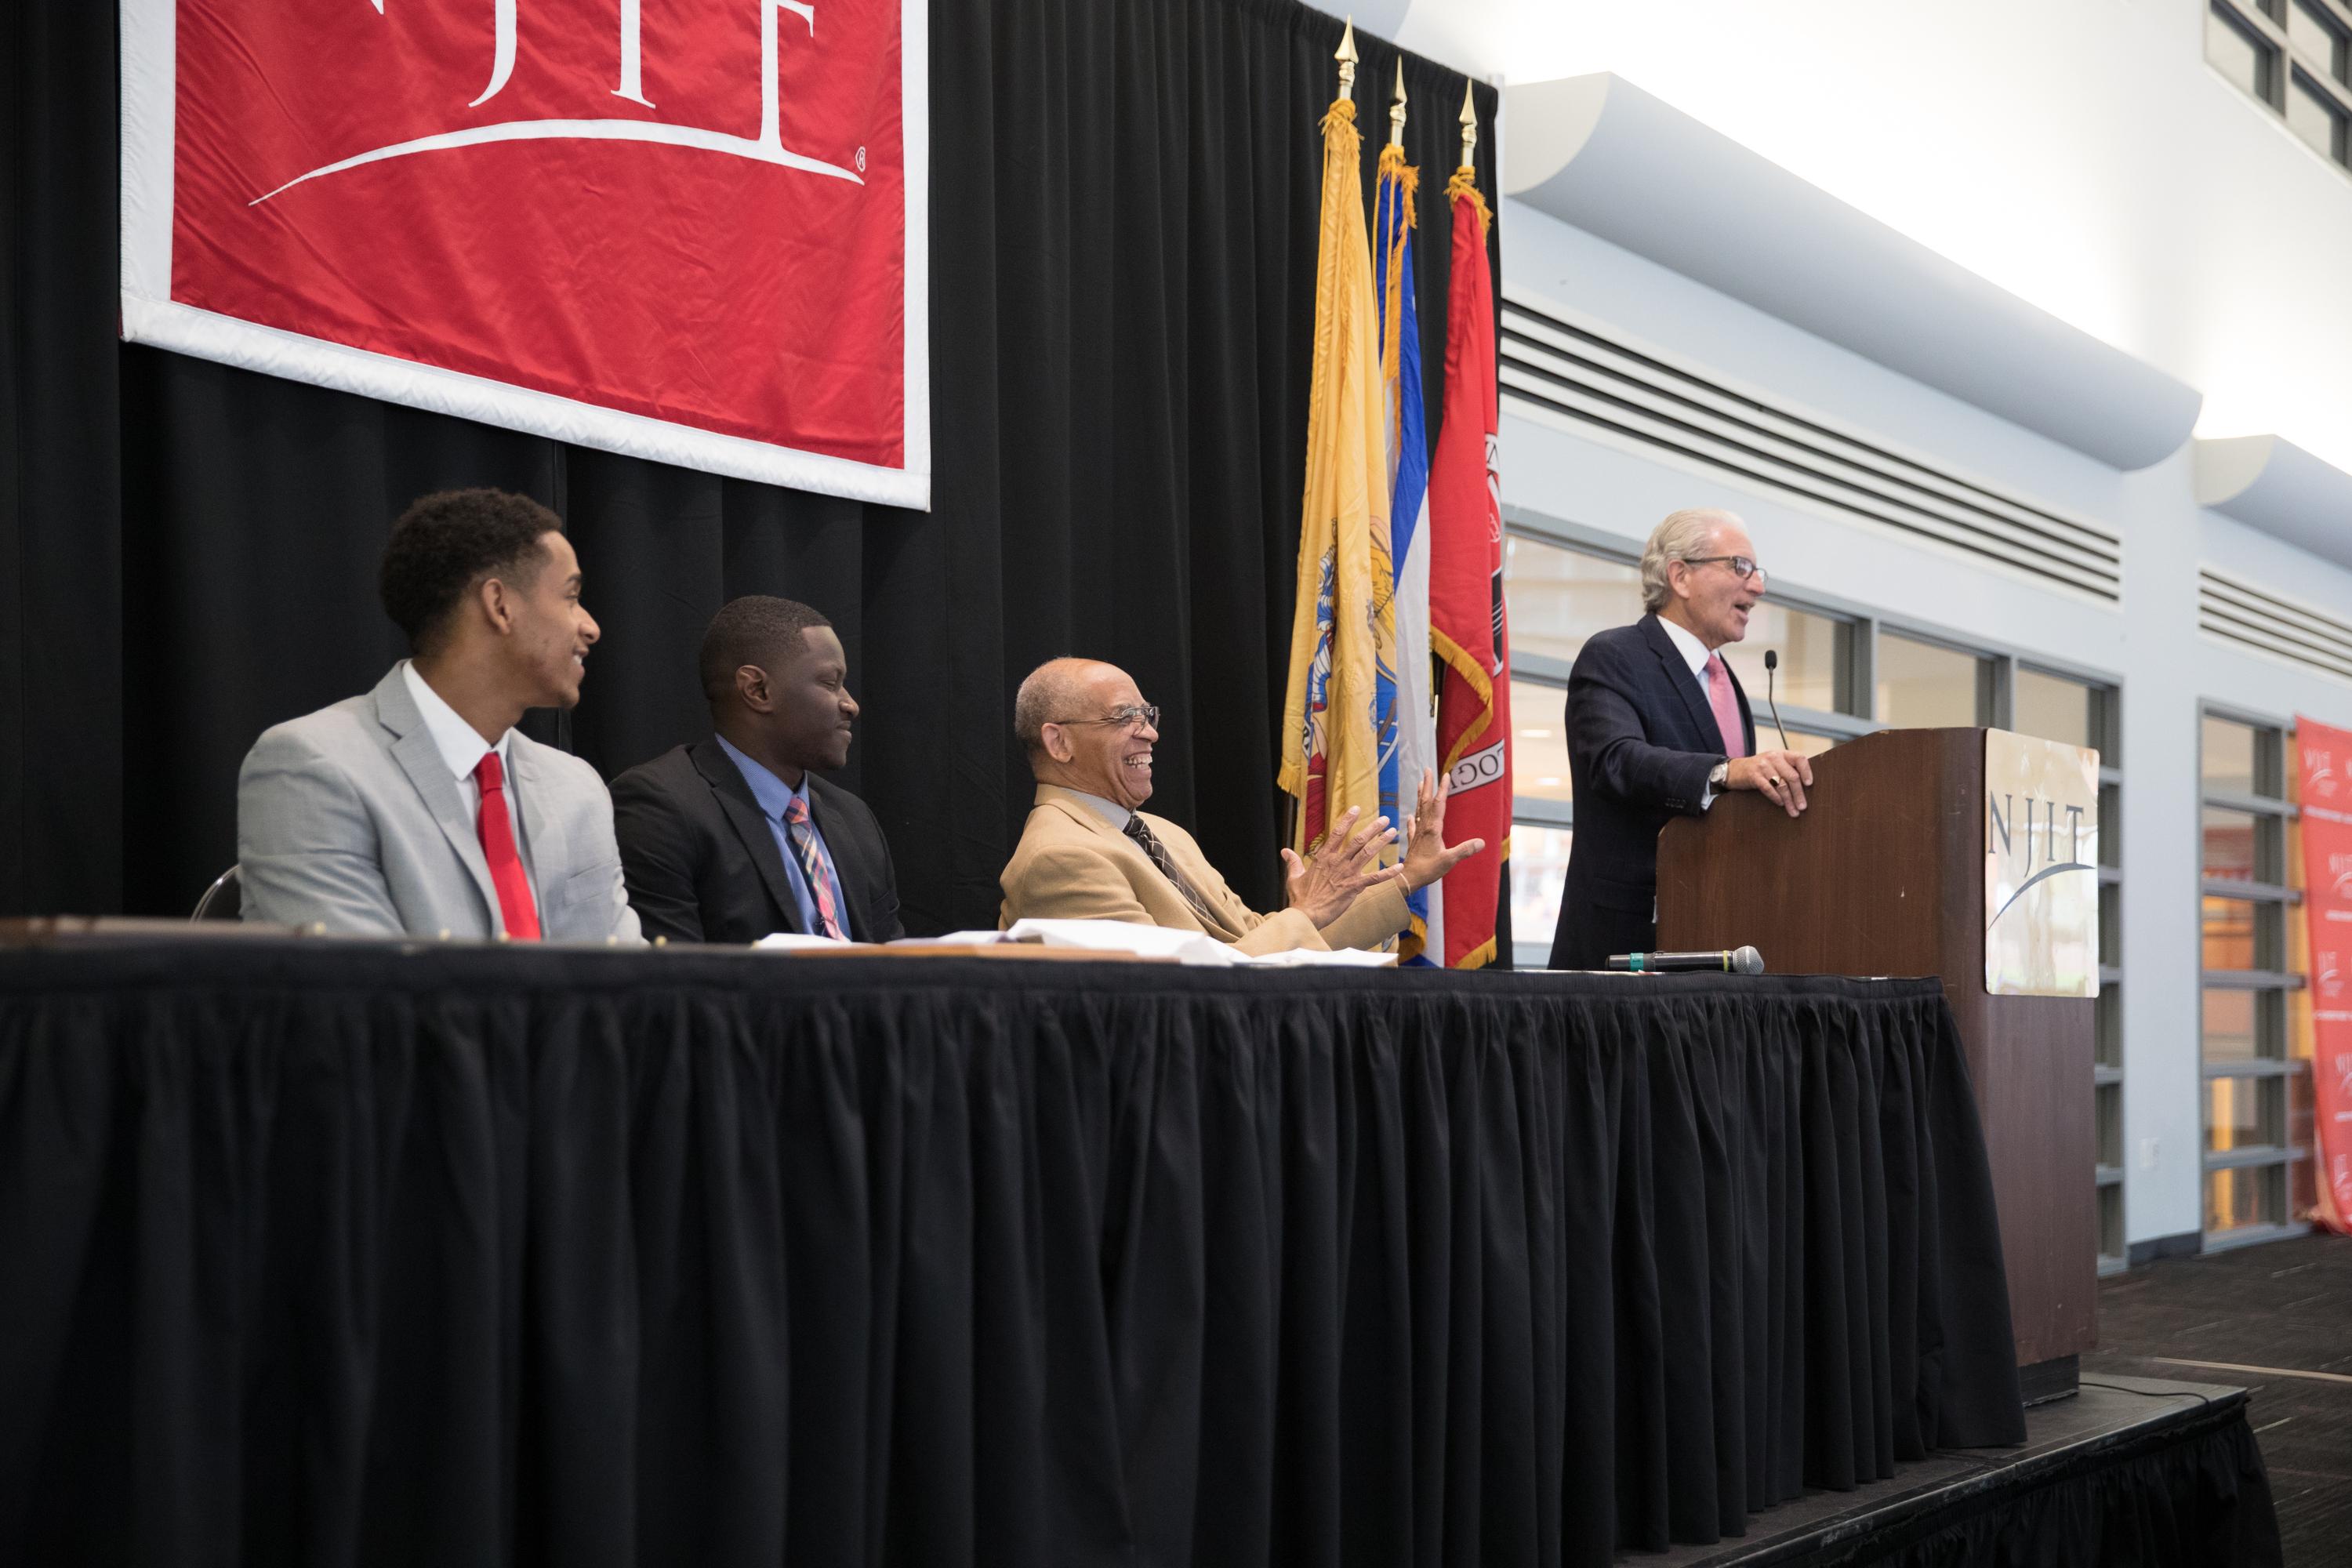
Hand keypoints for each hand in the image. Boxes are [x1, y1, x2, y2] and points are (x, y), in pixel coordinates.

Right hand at [1280, 806, 1397, 926]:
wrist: (1306, 915)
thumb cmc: (1300, 897)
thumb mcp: (1294, 877)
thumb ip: (1293, 862)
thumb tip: (1285, 851)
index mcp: (1323, 857)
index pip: (1337, 833)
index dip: (1348, 820)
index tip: (1357, 809)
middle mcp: (1337, 862)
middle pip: (1357, 840)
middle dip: (1372, 828)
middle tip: (1384, 819)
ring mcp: (1347, 874)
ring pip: (1367, 853)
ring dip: (1381, 842)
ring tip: (1392, 833)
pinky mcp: (1354, 887)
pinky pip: (1375, 878)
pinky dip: (1389, 872)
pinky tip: (1400, 866)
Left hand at [1398, 768, 1485, 891]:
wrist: (1408, 879)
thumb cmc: (1427, 870)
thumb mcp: (1449, 861)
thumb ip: (1464, 850)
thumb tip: (1481, 842)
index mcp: (1433, 829)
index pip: (1439, 804)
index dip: (1442, 789)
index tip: (1445, 775)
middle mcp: (1424, 828)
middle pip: (1426, 802)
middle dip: (1427, 785)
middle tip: (1427, 770)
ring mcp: (1418, 834)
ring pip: (1419, 810)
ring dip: (1420, 796)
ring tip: (1419, 784)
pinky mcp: (1414, 842)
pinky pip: (1413, 827)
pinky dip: (1413, 819)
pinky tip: (1410, 815)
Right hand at [1726, 750, 1813, 817]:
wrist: (1734, 769)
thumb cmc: (1760, 769)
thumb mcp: (1774, 764)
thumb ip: (1788, 770)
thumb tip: (1806, 788)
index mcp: (1782, 754)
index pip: (1800, 759)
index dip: (1807, 771)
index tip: (1809, 784)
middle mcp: (1773, 757)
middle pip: (1792, 776)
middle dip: (1799, 794)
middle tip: (1803, 807)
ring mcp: (1763, 766)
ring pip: (1781, 785)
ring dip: (1789, 800)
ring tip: (1793, 811)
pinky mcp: (1753, 775)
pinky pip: (1768, 788)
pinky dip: (1775, 797)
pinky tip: (1780, 804)